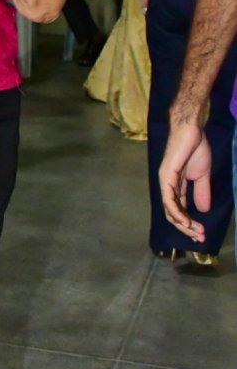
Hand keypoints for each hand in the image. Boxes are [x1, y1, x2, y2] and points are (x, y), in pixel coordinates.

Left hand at [158, 121, 209, 241]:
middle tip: (200, 237)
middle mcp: (167, 186)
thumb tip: (203, 210)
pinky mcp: (166, 176)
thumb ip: (201, 192)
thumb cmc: (195, 149)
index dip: (189, 224)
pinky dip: (176, 211)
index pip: (179, 210)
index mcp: (175, 187)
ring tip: (195, 231)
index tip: (202, 234)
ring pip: (170, 209)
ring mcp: (165, 181)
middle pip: (172, 214)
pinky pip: (169, 198)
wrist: (192, 131)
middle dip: (186, 227)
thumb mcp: (202, 176)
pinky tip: (185, 221)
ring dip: (182, 223)